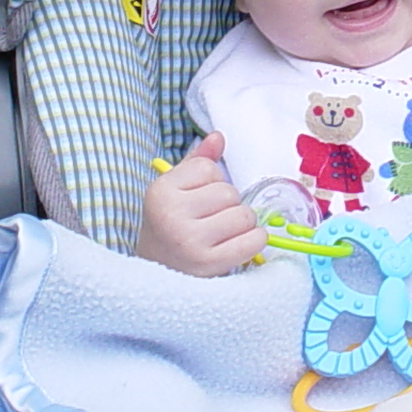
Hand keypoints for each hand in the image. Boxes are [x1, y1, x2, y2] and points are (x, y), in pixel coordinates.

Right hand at [134, 132, 266, 275]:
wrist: (156, 274)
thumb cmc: (170, 227)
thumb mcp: (175, 191)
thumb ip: (197, 161)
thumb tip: (218, 137)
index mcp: (160, 191)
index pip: (209, 168)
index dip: (212, 182)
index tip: (198, 200)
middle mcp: (171, 215)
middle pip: (229, 192)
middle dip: (229, 204)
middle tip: (212, 221)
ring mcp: (189, 241)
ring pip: (244, 215)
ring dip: (243, 223)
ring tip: (223, 234)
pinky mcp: (209, 265)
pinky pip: (253, 240)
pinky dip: (255, 239)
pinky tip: (240, 244)